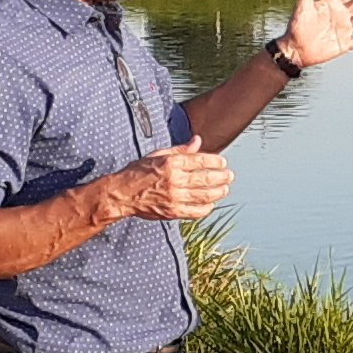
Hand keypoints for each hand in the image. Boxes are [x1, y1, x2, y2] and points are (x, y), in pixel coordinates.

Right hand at [98, 144, 231, 221]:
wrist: (122, 193)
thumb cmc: (138, 172)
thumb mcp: (158, 154)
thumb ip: (180, 149)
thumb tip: (197, 140)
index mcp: (171, 162)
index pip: (201, 160)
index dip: (216, 161)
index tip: (223, 162)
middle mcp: (174, 179)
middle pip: (206, 179)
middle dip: (222, 177)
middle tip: (229, 176)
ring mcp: (174, 197)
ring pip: (204, 195)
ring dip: (218, 192)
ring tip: (224, 189)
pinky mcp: (172, 211)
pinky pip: (195, 211)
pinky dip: (206, 208)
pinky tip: (210, 204)